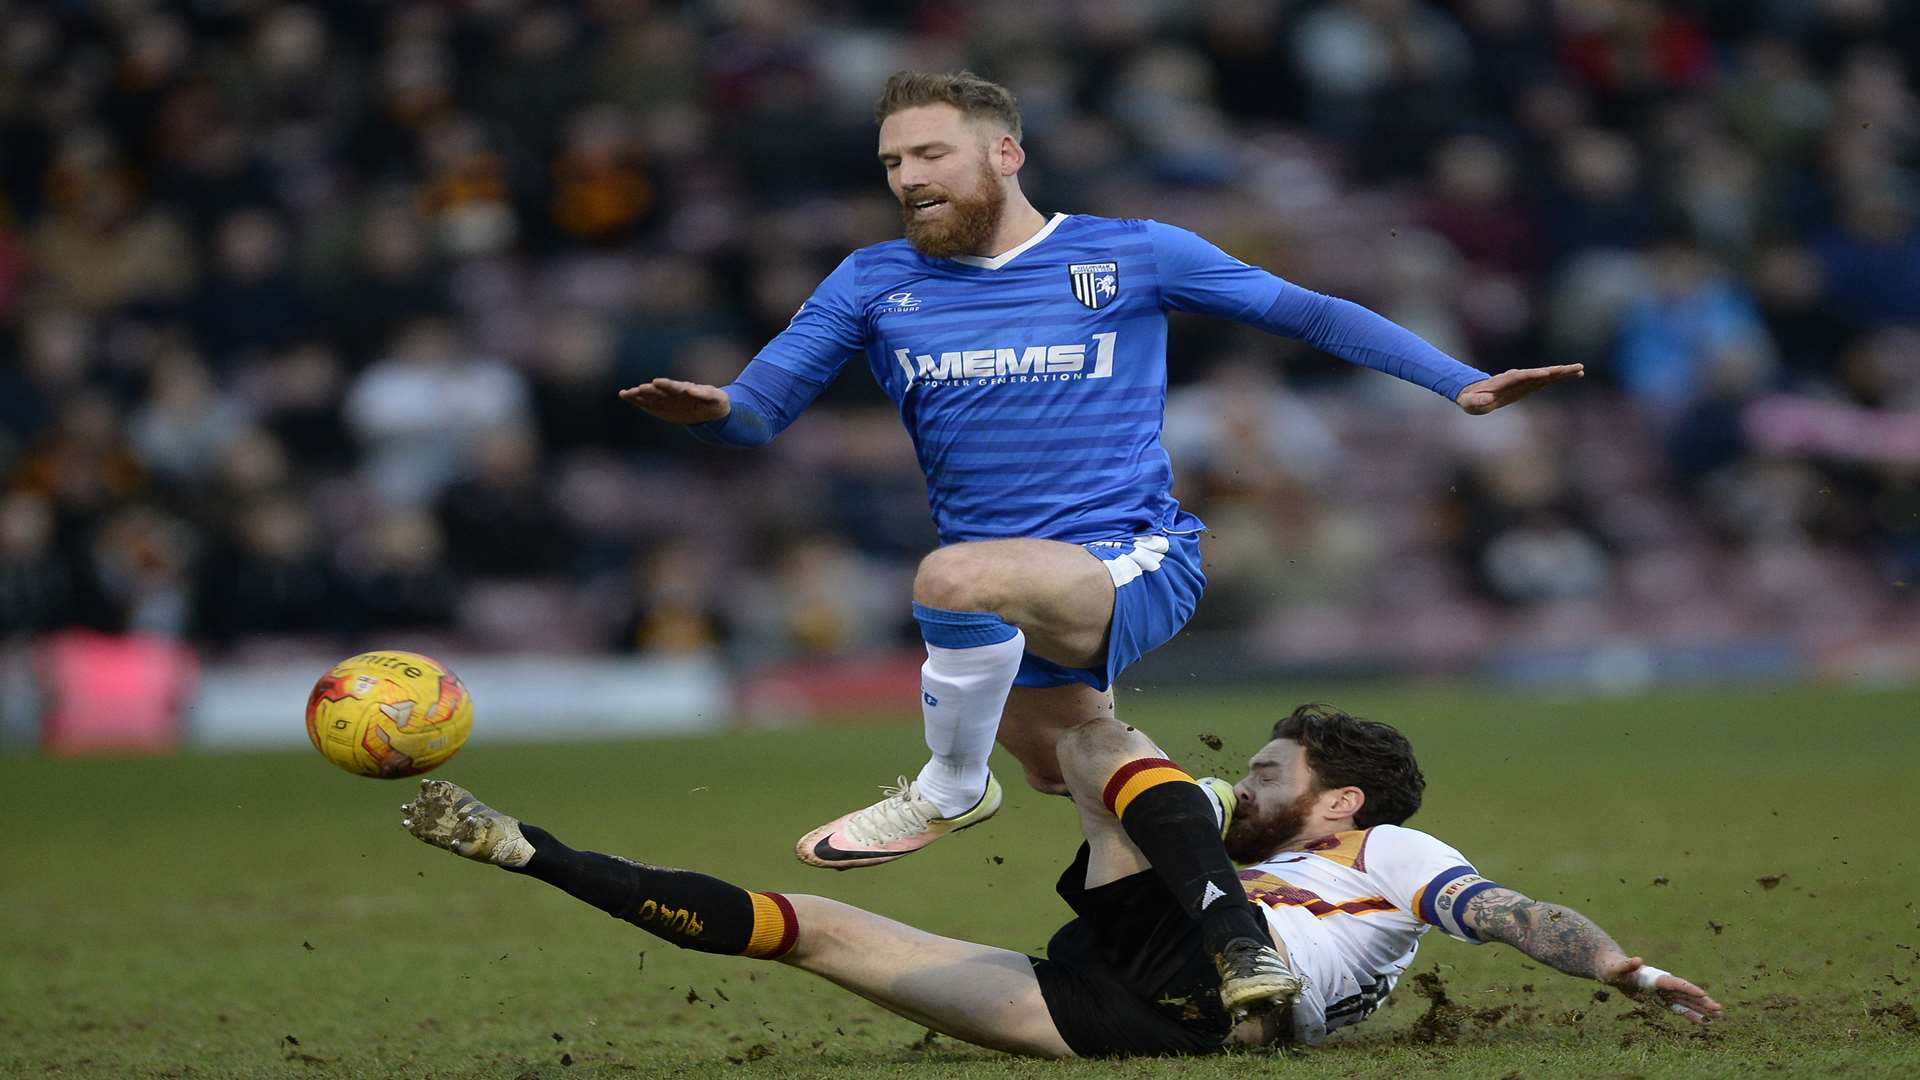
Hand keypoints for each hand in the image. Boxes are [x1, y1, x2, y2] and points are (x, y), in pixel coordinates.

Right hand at [618, 378, 730, 424]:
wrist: (710, 410)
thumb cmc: (714, 402)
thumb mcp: (715, 399)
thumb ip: (705, 394)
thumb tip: (691, 389)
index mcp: (686, 390)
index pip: (674, 386)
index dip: (666, 385)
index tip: (656, 382)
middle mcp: (673, 393)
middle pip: (660, 391)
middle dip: (650, 390)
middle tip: (639, 388)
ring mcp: (665, 400)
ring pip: (650, 396)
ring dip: (639, 395)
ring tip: (626, 392)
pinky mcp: (660, 408)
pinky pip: (646, 404)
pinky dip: (636, 400)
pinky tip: (624, 394)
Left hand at [1454, 364, 1583, 414]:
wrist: (1474, 393)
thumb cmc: (1471, 400)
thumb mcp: (1470, 403)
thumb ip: (1477, 401)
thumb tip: (1485, 401)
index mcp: (1504, 381)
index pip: (1520, 377)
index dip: (1532, 375)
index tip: (1545, 374)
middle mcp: (1517, 377)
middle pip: (1538, 372)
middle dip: (1555, 371)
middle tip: (1573, 368)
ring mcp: (1525, 380)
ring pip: (1546, 374)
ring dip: (1563, 372)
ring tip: (1580, 369)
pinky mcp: (1530, 384)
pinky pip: (1547, 379)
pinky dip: (1560, 377)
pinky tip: (1576, 375)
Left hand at [1603, 956, 1722, 1025]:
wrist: (1612, 969)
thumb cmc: (1613, 968)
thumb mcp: (1617, 968)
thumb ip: (1627, 965)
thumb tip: (1637, 959)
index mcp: (1655, 977)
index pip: (1675, 983)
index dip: (1688, 988)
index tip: (1703, 994)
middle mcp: (1663, 985)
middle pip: (1686, 994)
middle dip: (1702, 1002)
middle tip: (1719, 1009)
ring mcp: (1664, 993)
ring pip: (1686, 1002)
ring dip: (1702, 1009)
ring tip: (1719, 1016)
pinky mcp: (1661, 999)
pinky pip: (1679, 1008)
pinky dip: (1691, 1015)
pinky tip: (1704, 1021)